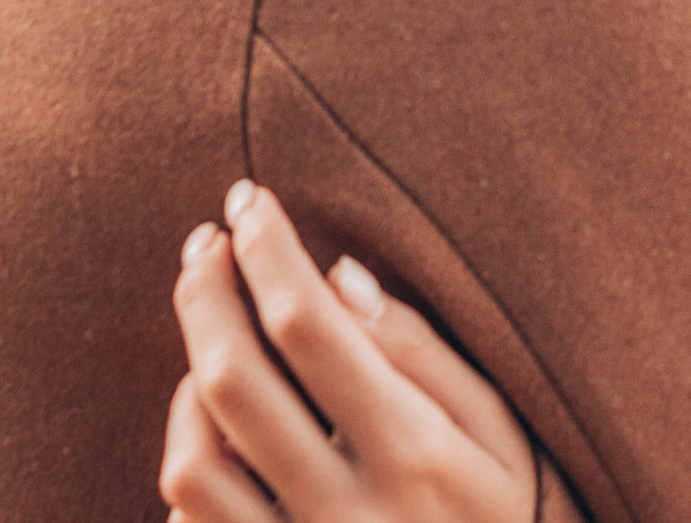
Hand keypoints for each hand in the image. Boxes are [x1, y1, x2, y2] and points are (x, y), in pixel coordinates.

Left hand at [161, 180, 578, 522]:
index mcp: (414, 454)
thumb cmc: (503, 519)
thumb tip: (340, 278)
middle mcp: (346, 512)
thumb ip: (423, 353)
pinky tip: (210, 423)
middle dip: (206, 293)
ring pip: (193, 462)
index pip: (312, 330)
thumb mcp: (502, 433)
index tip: (251, 201)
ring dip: (188, 383)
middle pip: (233, 383)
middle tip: (205, 240)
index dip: (269, 252)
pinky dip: (191, 461)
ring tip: (213, 338)